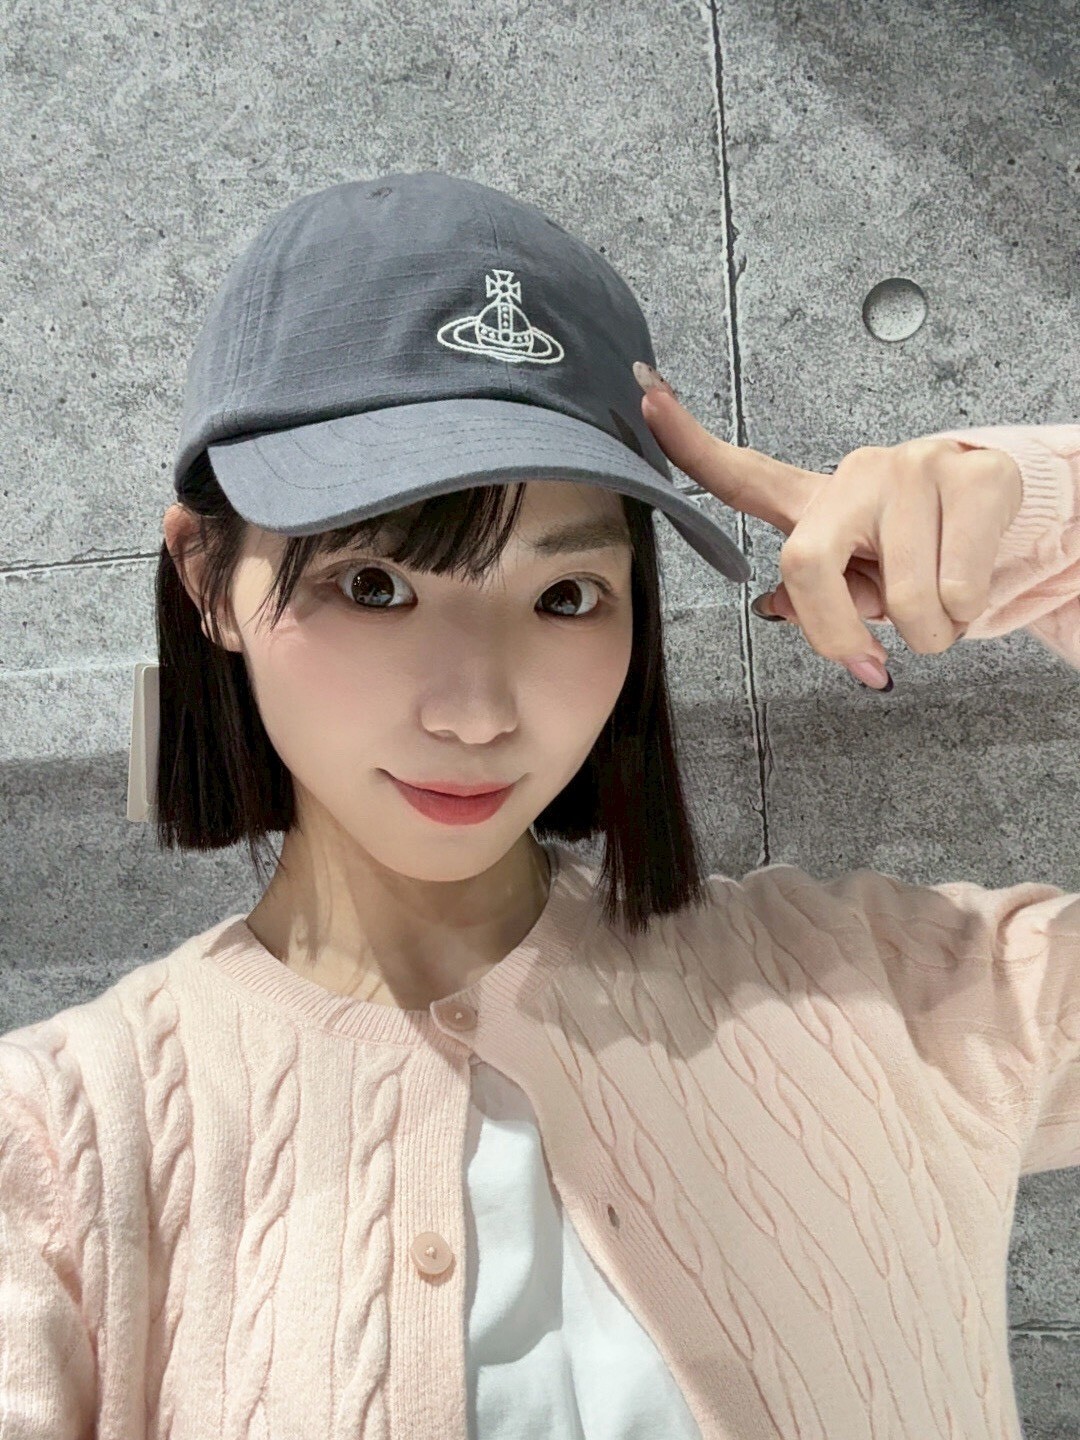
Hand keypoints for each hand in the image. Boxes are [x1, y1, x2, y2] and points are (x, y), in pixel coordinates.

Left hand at [635, 372, 1023, 686]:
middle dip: (839, 634)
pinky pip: (955, 589)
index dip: (689, 441)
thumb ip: (809, 597)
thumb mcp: (853, 582)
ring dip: (926, 632)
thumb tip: (774, 608)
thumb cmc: (914, 555)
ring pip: (904, 599)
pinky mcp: (974, 479)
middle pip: (806, 567)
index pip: (740, 474)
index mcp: (814, 500)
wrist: (1003, 516)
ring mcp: (914, 469)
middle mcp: (856, 474)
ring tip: (934, 604)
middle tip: (870, 658)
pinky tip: (966, 586)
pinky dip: (962, 615)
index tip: (644, 395)